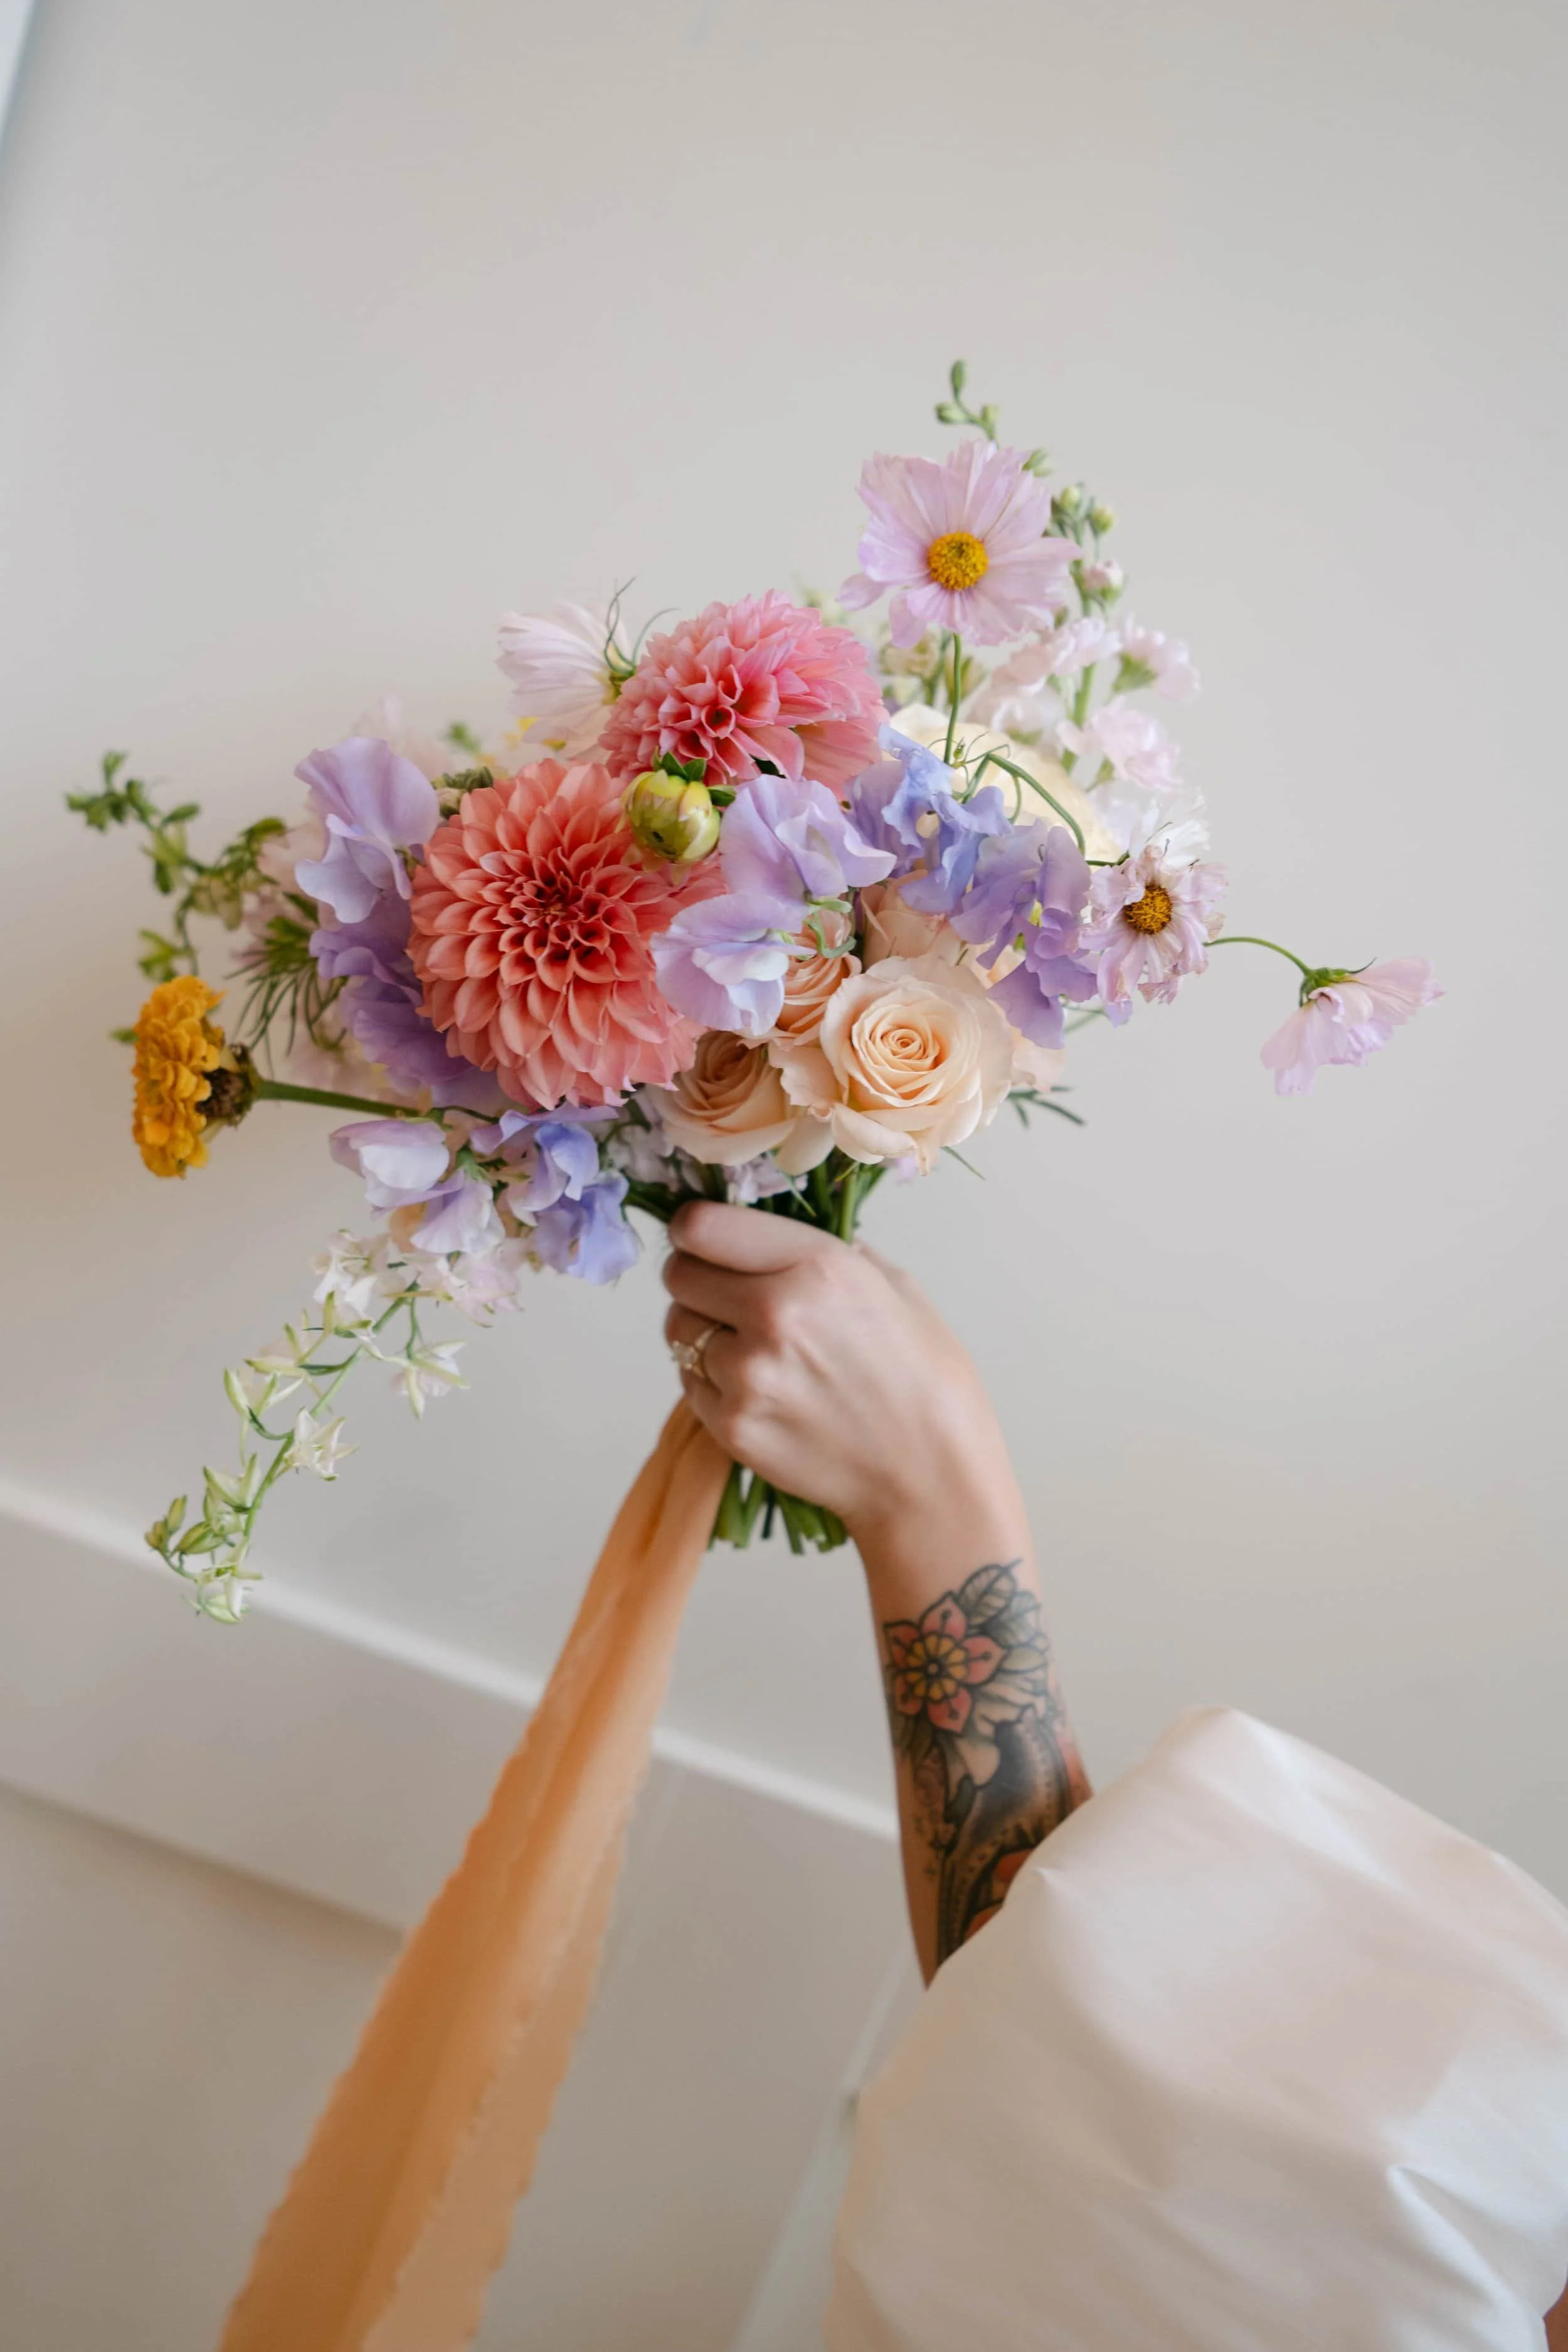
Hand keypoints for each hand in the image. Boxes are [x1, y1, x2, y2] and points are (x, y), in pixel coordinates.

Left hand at [662, 1201, 1025, 1557]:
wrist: (930, 1476)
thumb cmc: (927, 1379)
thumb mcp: (896, 1288)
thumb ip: (831, 1251)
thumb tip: (780, 1237)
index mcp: (817, 1266)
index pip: (702, 1226)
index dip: (694, 1230)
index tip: (702, 1239)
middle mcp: (773, 1313)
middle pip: (679, 1274)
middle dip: (697, 1278)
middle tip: (726, 1294)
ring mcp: (747, 1374)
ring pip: (679, 1330)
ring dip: (702, 1331)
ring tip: (748, 1347)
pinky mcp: (732, 1425)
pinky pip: (690, 1382)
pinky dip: (711, 1379)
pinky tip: (756, 1388)